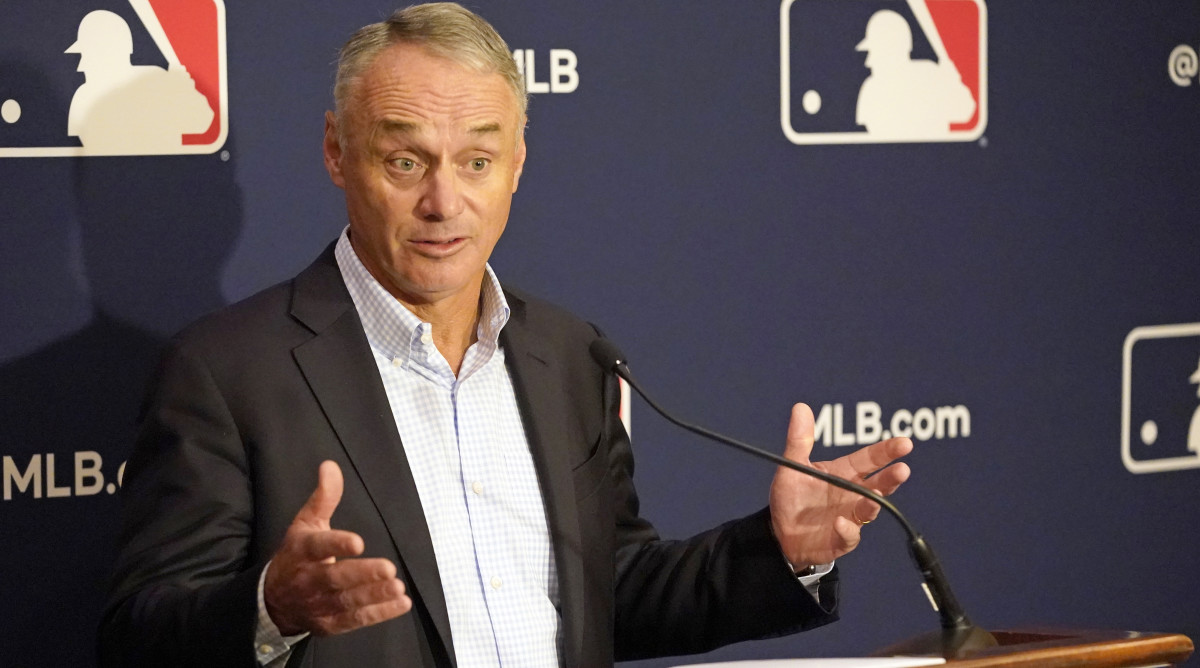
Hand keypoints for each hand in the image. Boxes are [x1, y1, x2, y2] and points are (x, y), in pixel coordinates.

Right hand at [264, 461, 411, 635]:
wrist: (272, 600)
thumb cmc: (296, 555)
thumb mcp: (306, 523)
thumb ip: (323, 497)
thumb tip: (331, 466)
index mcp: (302, 550)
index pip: (318, 547)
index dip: (337, 544)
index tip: (358, 542)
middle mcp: (308, 579)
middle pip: (335, 578)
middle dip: (362, 574)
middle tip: (388, 569)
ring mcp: (318, 604)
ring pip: (347, 601)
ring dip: (374, 595)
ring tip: (397, 586)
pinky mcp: (329, 624)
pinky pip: (355, 620)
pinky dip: (380, 614)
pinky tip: (401, 603)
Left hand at [769, 403, 912, 567]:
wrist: (779, 534)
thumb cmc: (791, 499)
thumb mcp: (792, 466)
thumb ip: (799, 440)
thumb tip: (800, 407)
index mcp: (843, 474)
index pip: (869, 459)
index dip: (886, 451)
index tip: (905, 443)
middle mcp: (851, 495)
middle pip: (878, 484)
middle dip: (891, 478)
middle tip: (902, 470)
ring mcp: (849, 518)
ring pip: (869, 510)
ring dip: (873, 503)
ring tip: (875, 496)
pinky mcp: (840, 540)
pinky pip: (849, 536)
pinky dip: (847, 530)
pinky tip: (840, 523)